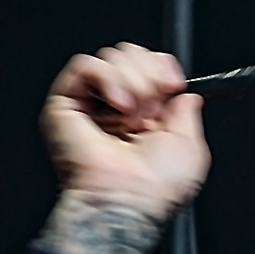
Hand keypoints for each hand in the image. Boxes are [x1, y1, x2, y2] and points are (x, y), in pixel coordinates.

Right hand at [40, 42, 209, 216]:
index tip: (174, 85)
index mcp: (144, 116)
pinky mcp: (65, 103)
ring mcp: (91, 104)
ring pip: (110, 56)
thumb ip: (188, 113)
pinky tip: (119, 106)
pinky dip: (108, 77)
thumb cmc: (154, 188)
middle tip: (153, 107)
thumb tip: (186, 95)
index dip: (162, 67)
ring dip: (131, 80)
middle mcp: (116, 108)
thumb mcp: (190, 146)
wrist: (128, 200)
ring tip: (133, 115)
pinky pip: (85, 64)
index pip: (149, 65)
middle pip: (130, 54)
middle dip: (148, 73)